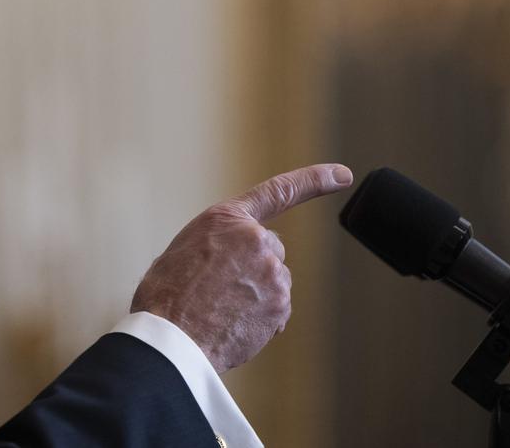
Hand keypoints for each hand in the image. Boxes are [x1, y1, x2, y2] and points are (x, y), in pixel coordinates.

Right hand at [130, 163, 352, 373]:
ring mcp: (271, 271)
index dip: (315, 180)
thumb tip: (229, 266)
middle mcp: (255, 238)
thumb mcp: (185, 251)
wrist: (169, 335)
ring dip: (256, 296)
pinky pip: (277, 311)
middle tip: (220, 291)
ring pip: (274, 283)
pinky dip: (261, 321)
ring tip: (220, 310)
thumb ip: (217, 246)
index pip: (279, 191)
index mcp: (226, 218)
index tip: (343, 175)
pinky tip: (233, 325)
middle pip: (270, 251)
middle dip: (254, 269)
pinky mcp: (280, 303)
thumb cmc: (166, 297)